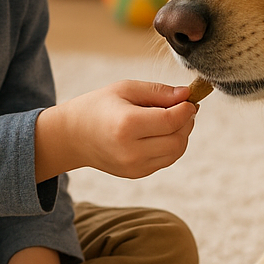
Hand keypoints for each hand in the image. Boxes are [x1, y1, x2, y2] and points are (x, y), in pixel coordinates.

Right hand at [34, 80, 197, 181]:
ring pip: (176, 152)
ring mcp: (134, 166)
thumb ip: (158, 91)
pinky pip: (166, 160)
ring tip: (171, 119)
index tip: (190, 99)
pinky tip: (159, 132)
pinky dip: (170, 145)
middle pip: (178, 140)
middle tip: (182, 108)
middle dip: (187, 123)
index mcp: (127, 125)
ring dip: (181, 135)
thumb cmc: (99, 106)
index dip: (187, 109)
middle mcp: (131, 150)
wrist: (73, 136)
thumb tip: (187, 94)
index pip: (172, 120)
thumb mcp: (126, 88)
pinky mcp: (136, 174)